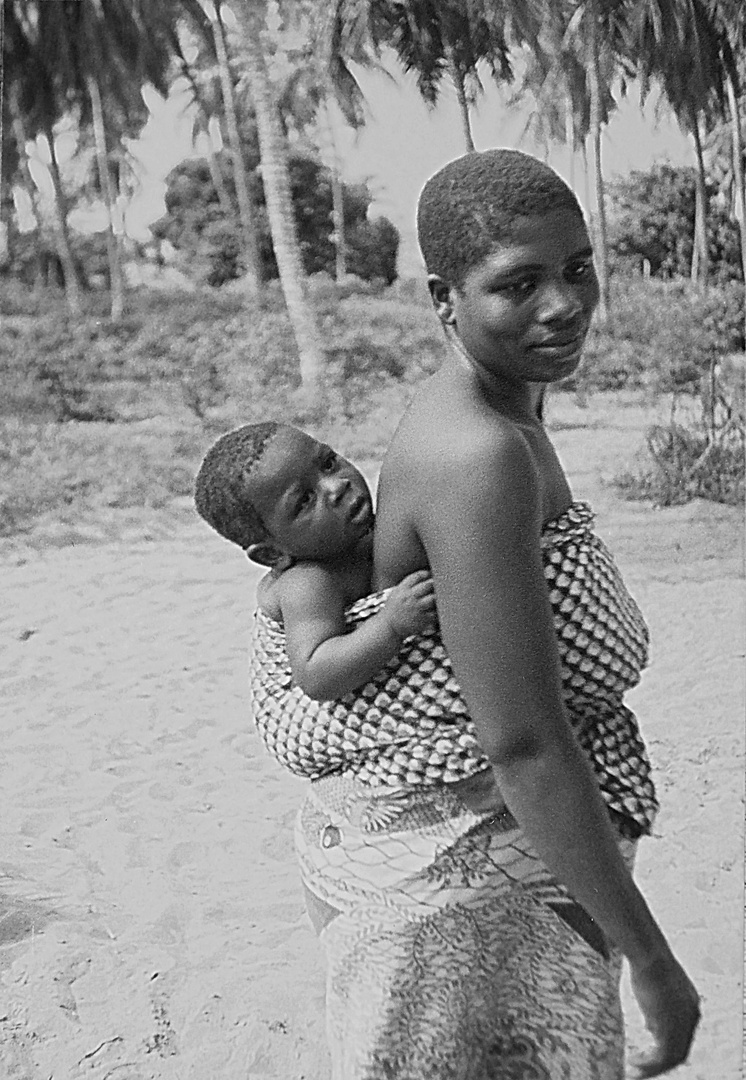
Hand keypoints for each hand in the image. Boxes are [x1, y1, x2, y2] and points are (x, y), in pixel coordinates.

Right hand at [383, 570, 435, 638]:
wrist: (389, 627)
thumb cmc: (394, 608)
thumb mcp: (396, 592)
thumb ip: (408, 584)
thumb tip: (426, 574)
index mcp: (402, 589)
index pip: (417, 576)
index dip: (426, 574)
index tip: (429, 575)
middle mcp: (410, 598)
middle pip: (428, 585)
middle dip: (434, 583)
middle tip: (439, 584)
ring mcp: (417, 609)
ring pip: (434, 598)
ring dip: (438, 595)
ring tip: (440, 596)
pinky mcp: (423, 620)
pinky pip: (436, 612)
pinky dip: (439, 609)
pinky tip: (438, 608)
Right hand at [627, 954, 699, 1077]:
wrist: (650, 956)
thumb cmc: (648, 964)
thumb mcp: (655, 987)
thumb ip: (657, 1008)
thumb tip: (650, 1027)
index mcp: (691, 1005)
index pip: (683, 1034)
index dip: (666, 1045)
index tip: (650, 1051)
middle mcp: (692, 1018)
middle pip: (681, 1050)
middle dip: (661, 1061)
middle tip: (642, 1067)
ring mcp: (683, 1025)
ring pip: (672, 1058)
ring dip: (653, 1067)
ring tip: (636, 1069)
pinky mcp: (671, 1029)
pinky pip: (662, 1058)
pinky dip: (649, 1064)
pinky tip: (634, 1062)